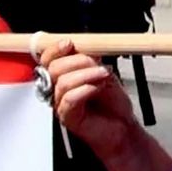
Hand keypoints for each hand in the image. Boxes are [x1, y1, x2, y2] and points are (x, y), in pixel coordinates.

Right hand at [42, 39, 138, 156]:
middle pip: (54, 68)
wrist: (123, 126)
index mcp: (64, 76)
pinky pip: (69, 99)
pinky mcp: (68, 117)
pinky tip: (97, 88)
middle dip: (79, 61)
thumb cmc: (113, 103)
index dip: (55, 49)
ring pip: (63, 82)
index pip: (48, 59)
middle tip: (99, 65)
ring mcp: (61, 104)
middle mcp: (58, 90)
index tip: (69, 43)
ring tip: (104, 76)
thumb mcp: (104, 74)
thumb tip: (86, 49)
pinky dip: (85, 89)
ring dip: (87, 74)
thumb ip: (92, 61)